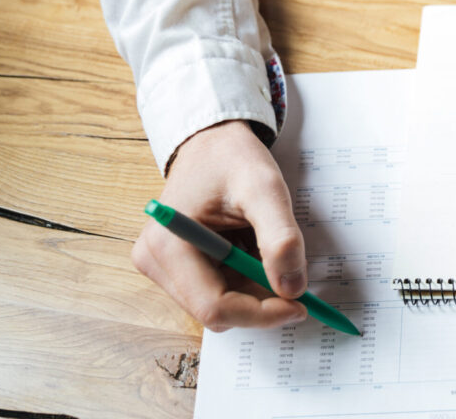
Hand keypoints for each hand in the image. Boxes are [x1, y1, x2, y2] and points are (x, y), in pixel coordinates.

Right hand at [132, 120, 308, 331]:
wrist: (212, 140)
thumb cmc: (233, 158)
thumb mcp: (265, 190)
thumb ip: (281, 239)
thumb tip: (293, 289)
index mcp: (167, 246)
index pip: (216, 307)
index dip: (262, 314)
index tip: (300, 304)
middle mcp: (154, 262)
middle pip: (217, 312)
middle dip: (261, 302)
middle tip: (294, 276)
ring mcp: (162, 266)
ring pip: (221, 305)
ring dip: (254, 289)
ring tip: (264, 247)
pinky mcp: (175, 267)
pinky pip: (218, 290)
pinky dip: (245, 280)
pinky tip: (250, 248)